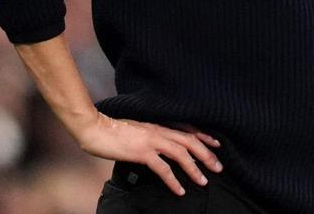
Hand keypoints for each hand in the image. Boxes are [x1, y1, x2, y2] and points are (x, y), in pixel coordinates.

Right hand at [75, 112, 223, 195]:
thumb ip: (150, 135)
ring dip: (195, 168)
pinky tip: (179, 190)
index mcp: (158, 124)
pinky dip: (173, 180)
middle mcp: (159, 130)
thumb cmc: (112, 129)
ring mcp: (151, 140)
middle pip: (190, 141)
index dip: (204, 136)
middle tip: (219, 167)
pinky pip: (163, 168)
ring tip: (204, 181)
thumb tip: (159, 145)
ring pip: (181, 154)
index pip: (187, 128)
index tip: (217, 143)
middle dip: (207, 154)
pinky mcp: (142, 152)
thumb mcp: (136, 129)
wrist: (94, 128)